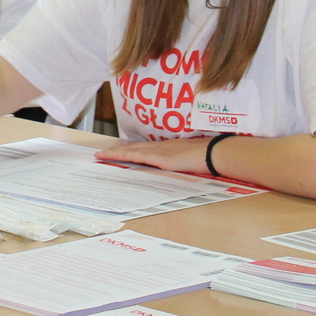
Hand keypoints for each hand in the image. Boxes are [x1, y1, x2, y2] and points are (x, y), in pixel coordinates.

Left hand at [95, 138, 210, 175]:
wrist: (214, 152)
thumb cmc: (206, 156)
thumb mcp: (189, 159)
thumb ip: (179, 163)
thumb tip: (175, 169)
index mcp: (167, 148)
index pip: (143, 148)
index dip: (129, 149)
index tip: (117, 151)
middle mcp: (160, 147)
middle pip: (133, 148)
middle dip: (117, 150)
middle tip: (101, 153)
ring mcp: (160, 152)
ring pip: (132, 151)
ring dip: (116, 153)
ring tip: (102, 155)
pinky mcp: (161, 159)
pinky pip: (139, 157)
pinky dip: (125, 156)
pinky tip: (116, 157)